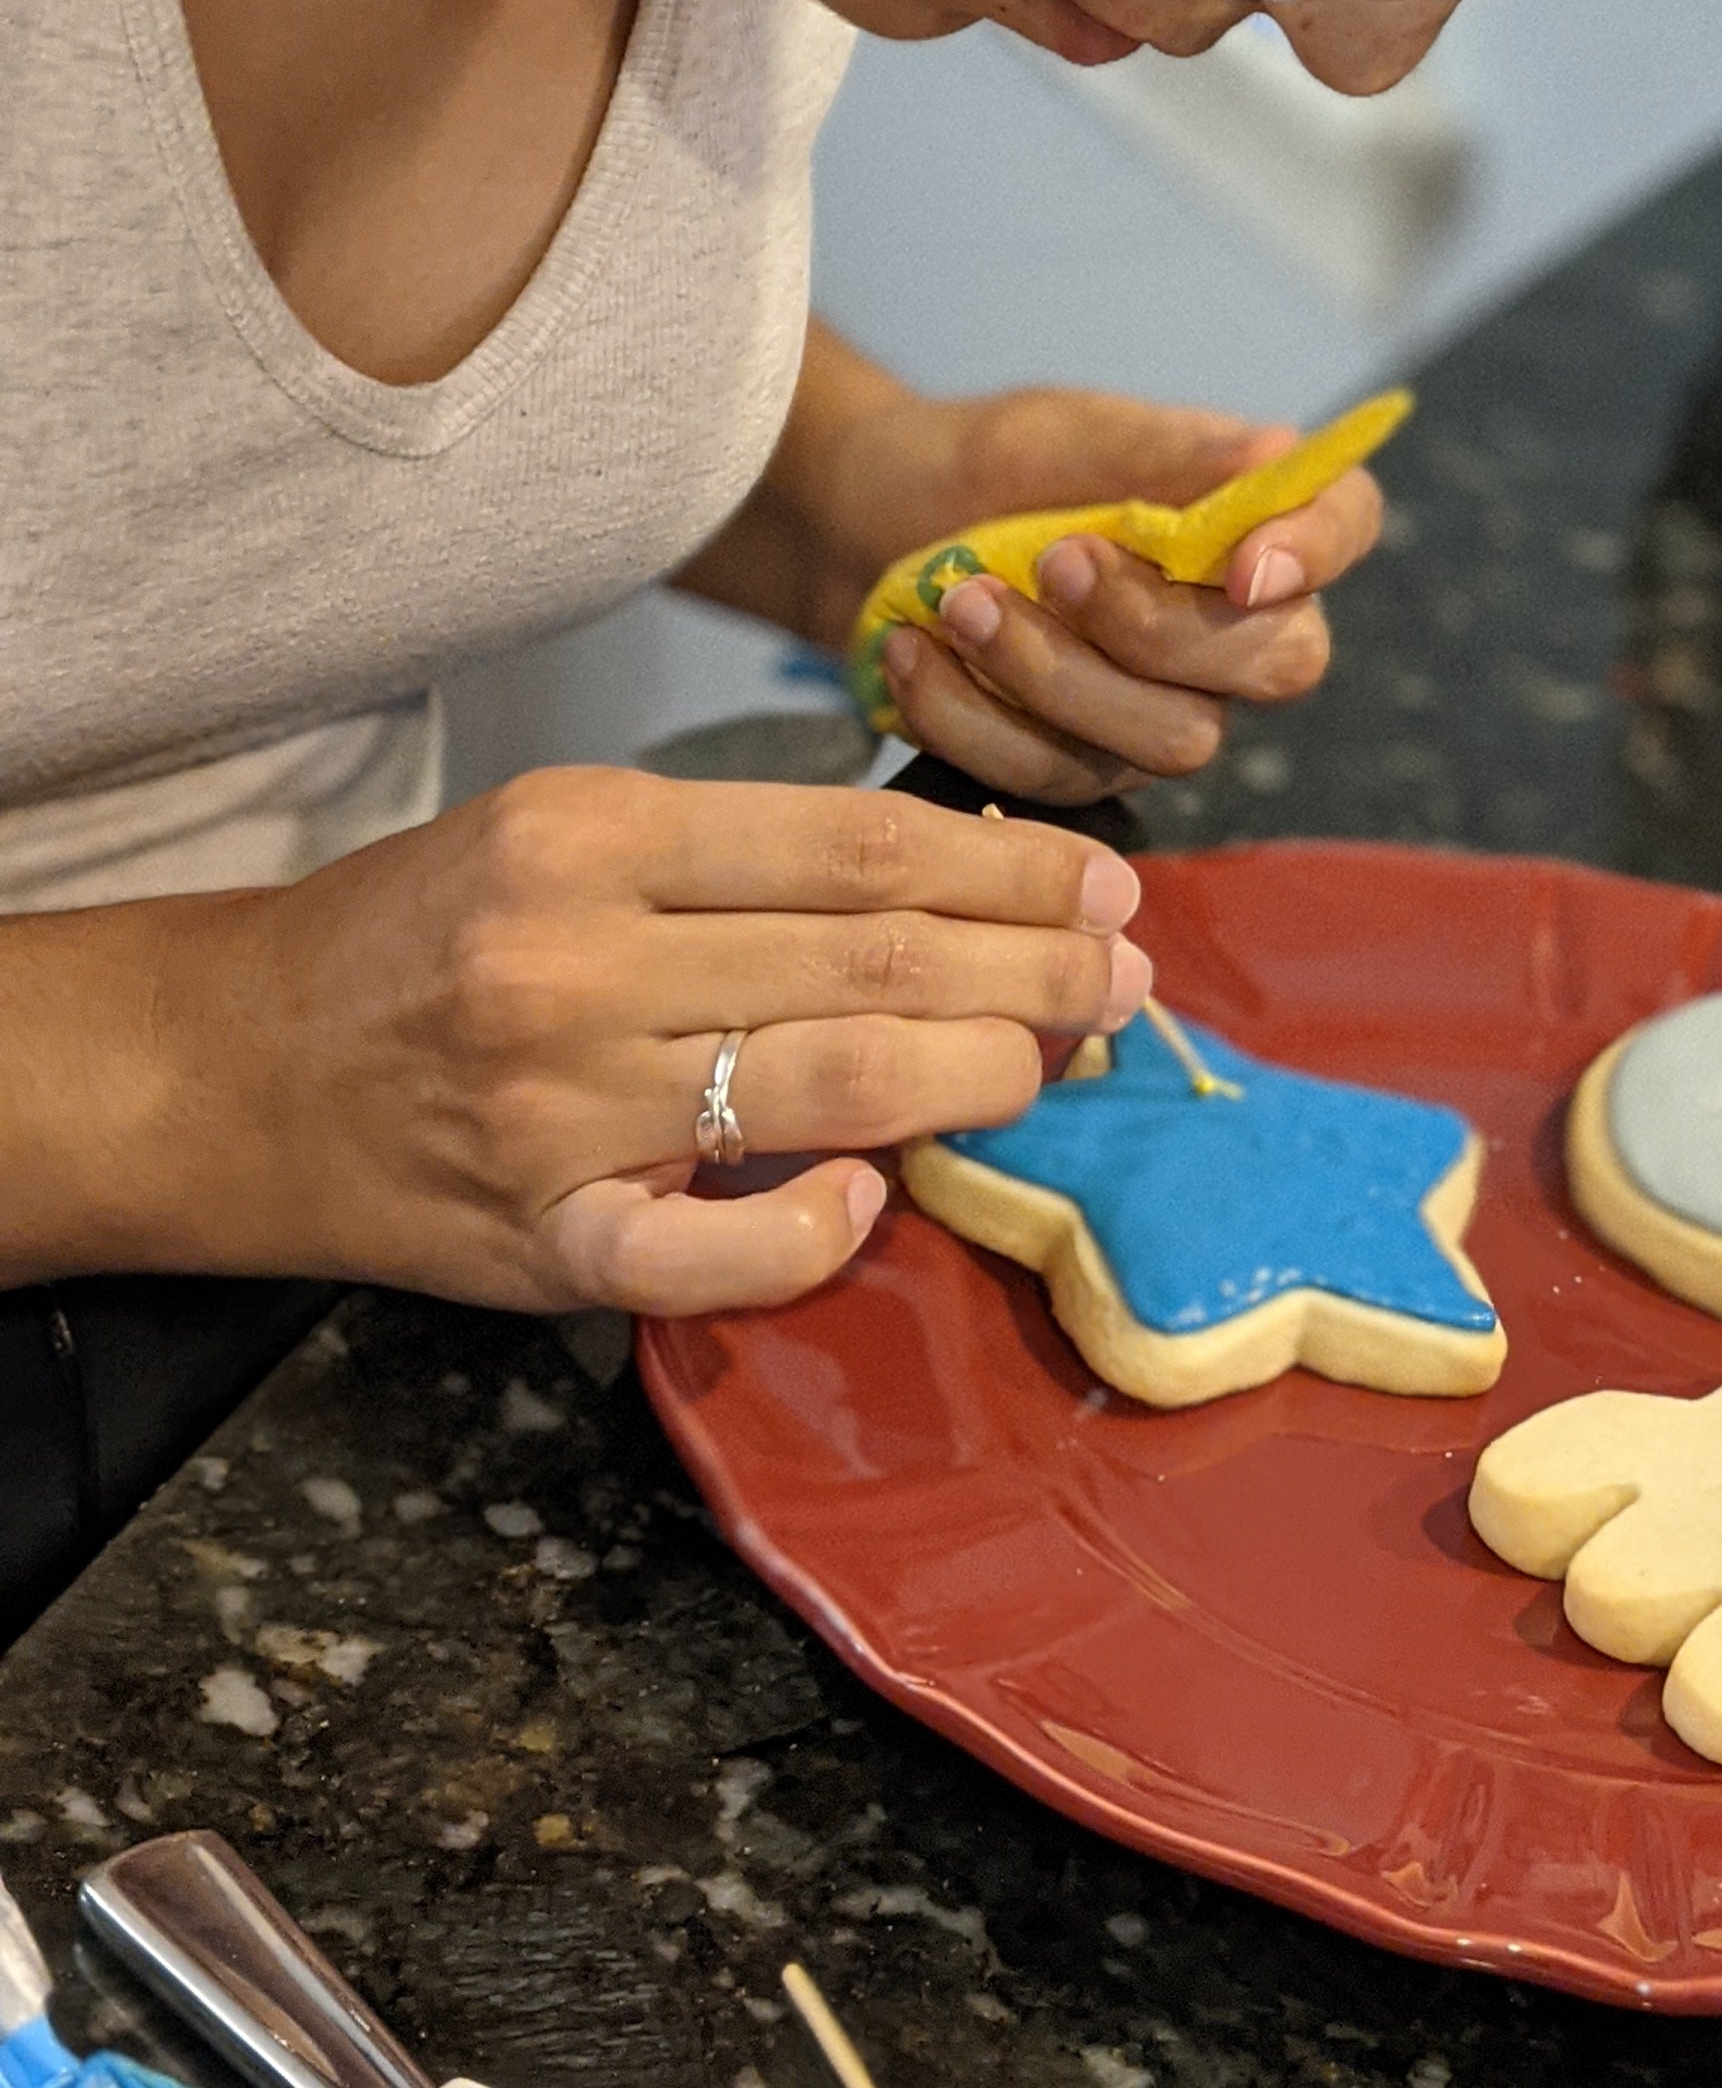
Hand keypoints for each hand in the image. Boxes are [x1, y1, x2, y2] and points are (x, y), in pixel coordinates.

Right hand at [170, 769, 1150, 1314]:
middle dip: (1032, 972)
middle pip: (871, 962)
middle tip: (1126, 977)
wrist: (229, 1065)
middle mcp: (577, 959)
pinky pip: (710, 1251)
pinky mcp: (537, 1236)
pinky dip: (814, 1225)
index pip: (858, 848)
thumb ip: (734, 865)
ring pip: (827, 1085)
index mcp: (594, 836)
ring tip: (1055, 1062)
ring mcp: (557, 1106)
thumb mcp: (563, 838)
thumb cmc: (425, 941)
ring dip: (976, 1078)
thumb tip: (948, 891)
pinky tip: (875, 1196)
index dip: (1008, 872)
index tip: (1102, 886)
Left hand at [857, 386, 1386, 806]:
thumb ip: (1165, 453)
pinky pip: (1059, 779)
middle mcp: (1235, 628)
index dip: (1318, 551)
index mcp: (1250, 517)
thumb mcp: (1064, 435)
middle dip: (1160, 626)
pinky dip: (976, 717)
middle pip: (1275, 662)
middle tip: (1056, 562)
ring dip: (1055, 676)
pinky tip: (917, 654)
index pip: (1346, 524)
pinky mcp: (1085, 771)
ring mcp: (1166, 712)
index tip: (1244, 565)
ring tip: (961, 604)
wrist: (870, 525)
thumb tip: (1277, 450)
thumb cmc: (990, 466)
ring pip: (1170, 740)